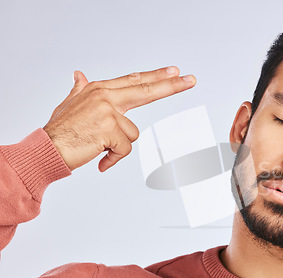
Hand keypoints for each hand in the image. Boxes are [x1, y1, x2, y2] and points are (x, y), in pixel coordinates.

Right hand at [43, 67, 195, 171]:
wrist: (47, 148)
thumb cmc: (60, 130)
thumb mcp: (70, 104)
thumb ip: (80, 89)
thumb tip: (79, 74)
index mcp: (99, 89)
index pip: (134, 80)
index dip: (155, 76)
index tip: (173, 71)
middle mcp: (105, 96)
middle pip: (145, 90)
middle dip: (171, 85)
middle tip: (191, 79)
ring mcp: (108, 111)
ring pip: (133, 133)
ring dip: (118, 145)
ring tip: (98, 146)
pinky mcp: (109, 129)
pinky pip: (125, 149)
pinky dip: (113, 158)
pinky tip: (100, 158)